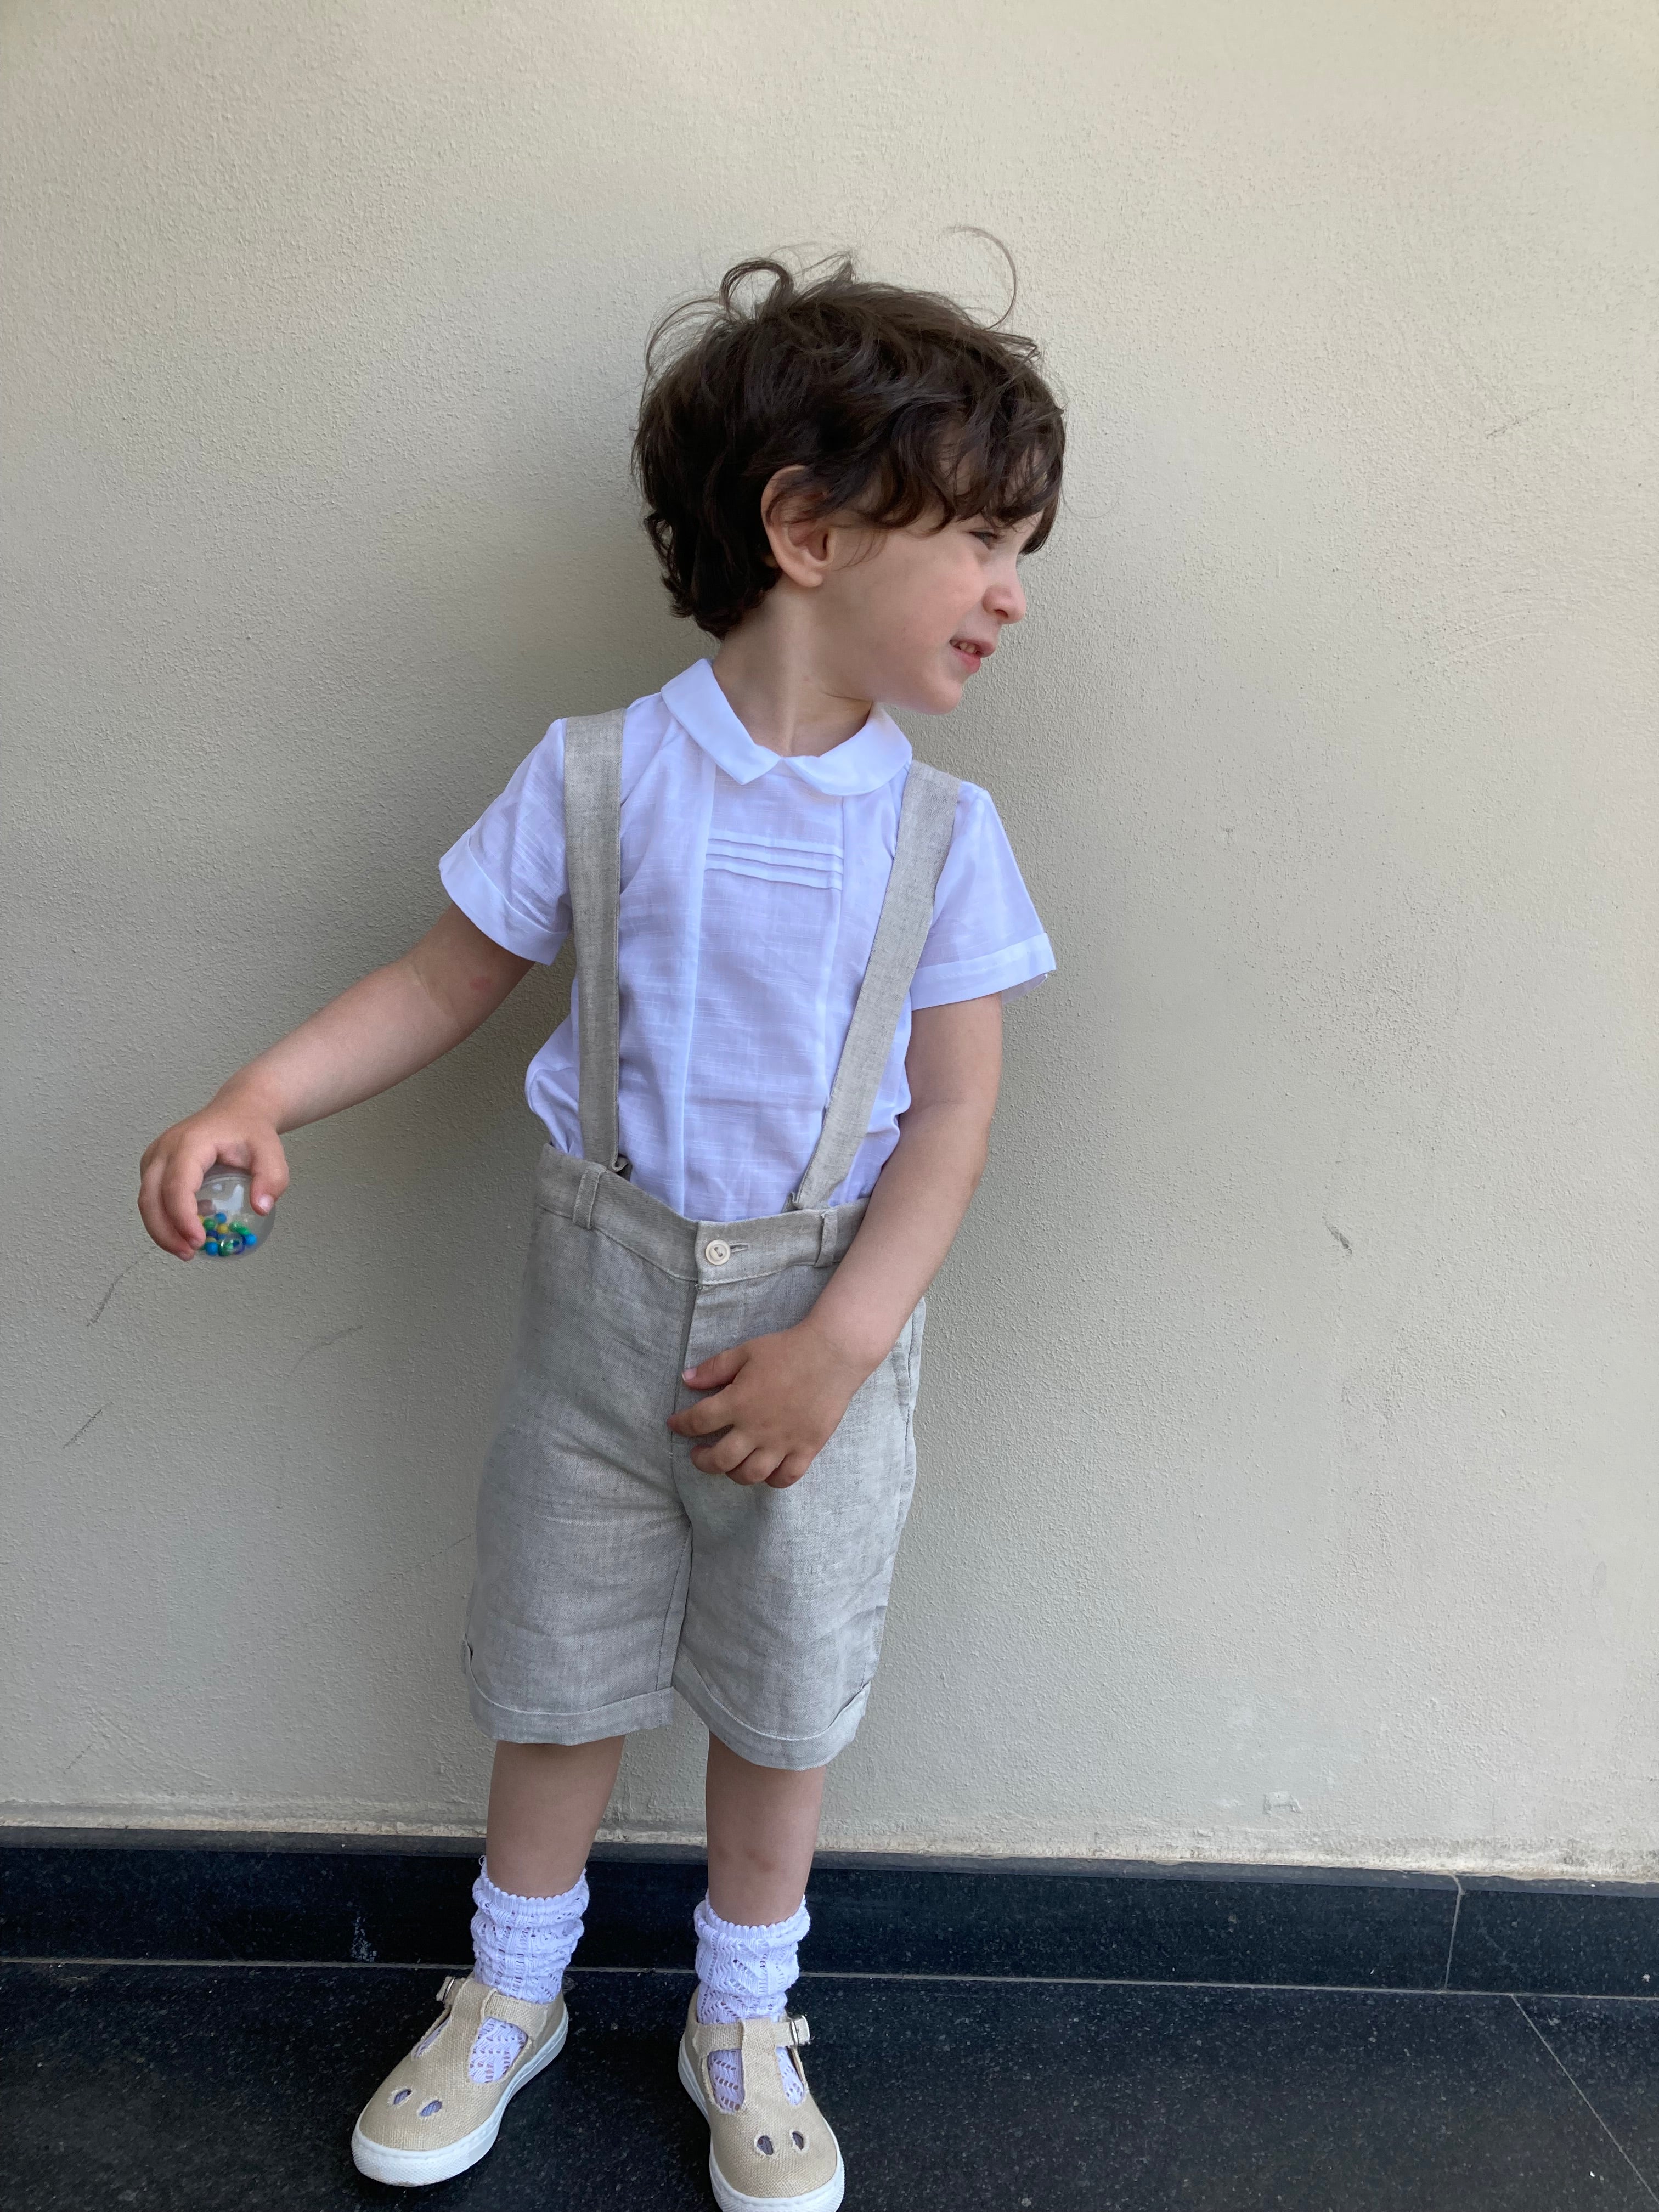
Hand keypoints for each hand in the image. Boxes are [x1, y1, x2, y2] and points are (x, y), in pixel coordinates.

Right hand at [138, 1094, 288, 1259]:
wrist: (237, 1112)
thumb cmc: (251, 1132)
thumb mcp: (271, 1152)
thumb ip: (272, 1179)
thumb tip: (261, 1208)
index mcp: (190, 1143)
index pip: (177, 1185)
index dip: (182, 1217)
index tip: (198, 1241)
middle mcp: (164, 1148)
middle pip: (150, 1197)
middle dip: (165, 1232)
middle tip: (189, 1253)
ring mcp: (154, 1156)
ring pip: (145, 1200)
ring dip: (160, 1230)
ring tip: (187, 1250)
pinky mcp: (153, 1165)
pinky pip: (150, 1196)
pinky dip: (162, 1219)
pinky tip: (185, 1230)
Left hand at [666, 1321, 875, 1488]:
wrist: (833, 1354)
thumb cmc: (788, 1349)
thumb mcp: (746, 1351)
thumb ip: (715, 1368)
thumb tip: (686, 1379)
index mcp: (738, 1402)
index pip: (698, 1422)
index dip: (681, 1425)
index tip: (675, 1424)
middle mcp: (757, 1429)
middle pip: (720, 1460)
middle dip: (702, 1461)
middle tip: (699, 1454)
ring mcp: (782, 1443)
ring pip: (750, 1475)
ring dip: (734, 1474)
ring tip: (731, 1464)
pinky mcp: (806, 1448)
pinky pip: (785, 1478)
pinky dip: (772, 1480)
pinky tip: (766, 1470)